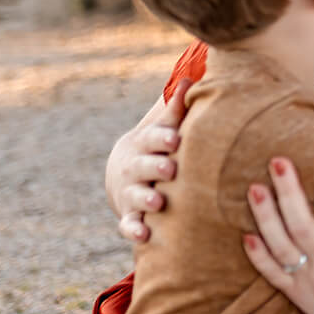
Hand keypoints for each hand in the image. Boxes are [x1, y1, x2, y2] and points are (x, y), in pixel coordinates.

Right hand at [107, 78, 188, 241]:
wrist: (124, 173)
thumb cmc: (158, 146)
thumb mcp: (164, 127)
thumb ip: (176, 108)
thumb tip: (188, 78)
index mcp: (146, 144)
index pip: (153, 139)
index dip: (162, 139)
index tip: (175, 140)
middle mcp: (135, 168)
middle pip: (142, 167)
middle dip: (154, 168)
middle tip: (170, 170)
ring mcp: (130, 192)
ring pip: (135, 196)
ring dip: (145, 200)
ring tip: (158, 204)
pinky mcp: (130, 216)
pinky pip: (129, 225)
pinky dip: (134, 230)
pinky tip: (144, 234)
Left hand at [243, 143, 313, 313]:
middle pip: (301, 223)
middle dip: (288, 190)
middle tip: (278, 160)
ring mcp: (310, 281)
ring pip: (279, 245)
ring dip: (264, 216)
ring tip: (254, 188)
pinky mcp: (297, 294)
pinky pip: (271, 273)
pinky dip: (257, 255)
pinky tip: (247, 233)